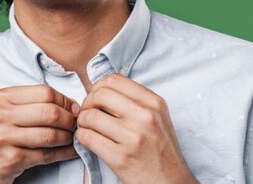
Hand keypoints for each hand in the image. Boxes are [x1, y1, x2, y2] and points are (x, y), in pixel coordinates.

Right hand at [0, 85, 79, 183]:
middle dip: (69, 119)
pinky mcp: (11, 158)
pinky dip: (64, 153)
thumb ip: (31, 105)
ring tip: (72, 139)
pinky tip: (70, 152)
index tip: (74, 109)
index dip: (64, 100)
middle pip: (49, 111)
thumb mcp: (4, 114)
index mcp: (1, 98)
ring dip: (68, 137)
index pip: (44, 92)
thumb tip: (70, 104)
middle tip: (76, 125)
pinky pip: (46, 154)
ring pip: (50, 133)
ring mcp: (3, 137)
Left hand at [76, 74, 196, 183]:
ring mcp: (133, 138)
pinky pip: (88, 138)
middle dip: (87, 102)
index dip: (98, 86)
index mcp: (154, 103)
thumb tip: (101, 90)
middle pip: (100, 94)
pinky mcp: (121, 158)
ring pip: (90, 116)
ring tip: (87, 127)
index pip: (115, 80)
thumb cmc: (160, 150)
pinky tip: (88, 139)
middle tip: (87, 112)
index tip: (95, 97)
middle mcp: (145, 117)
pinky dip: (82, 136)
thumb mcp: (157, 117)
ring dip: (82, 121)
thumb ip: (135, 101)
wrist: (171, 183)